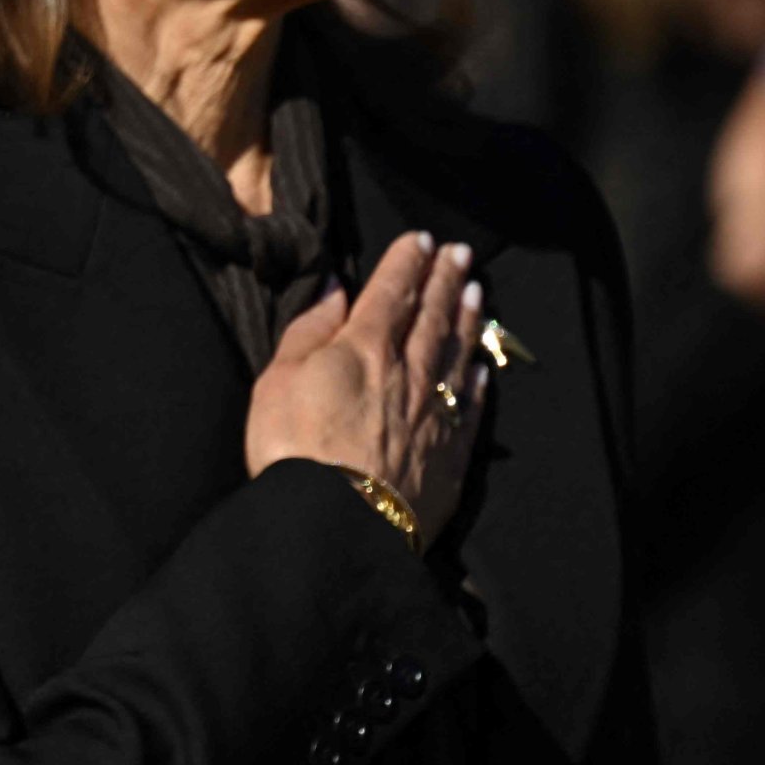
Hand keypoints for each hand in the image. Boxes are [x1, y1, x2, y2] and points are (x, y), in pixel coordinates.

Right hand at [245, 232, 489, 545]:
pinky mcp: (450, 455)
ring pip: (459, 354)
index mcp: (364, 347)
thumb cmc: (294, 449)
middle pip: (433, 315)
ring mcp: (436, 413)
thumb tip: (335, 290)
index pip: (391, 291)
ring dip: (468, 319)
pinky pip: (472, 406)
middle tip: (460, 252)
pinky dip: (480, 381)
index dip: (406, 262)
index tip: (421, 238)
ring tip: (477, 292)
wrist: (338, 525)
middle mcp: (410, 371)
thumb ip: (310, 332)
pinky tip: (485, 366)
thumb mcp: (279, 380)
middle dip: (445, 279)